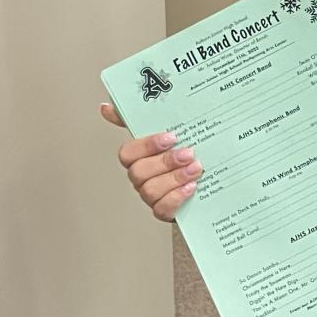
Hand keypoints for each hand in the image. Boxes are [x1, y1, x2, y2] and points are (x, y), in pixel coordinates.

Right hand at [99, 102, 203, 222]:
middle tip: (189, 153)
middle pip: (139, 172)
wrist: (209, 178)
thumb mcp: (172, 131)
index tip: (171, 136)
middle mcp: (141, 176)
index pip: (128, 152)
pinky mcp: (164, 210)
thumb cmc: (184, 152)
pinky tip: (192, 187)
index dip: (147, 145)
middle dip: (166, 162)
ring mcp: (150, 195)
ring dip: (175, 178)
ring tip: (196, 169)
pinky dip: (177, 198)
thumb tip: (107, 106)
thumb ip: (146, 117)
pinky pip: (162, 209)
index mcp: (139, 156)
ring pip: (150, 190)